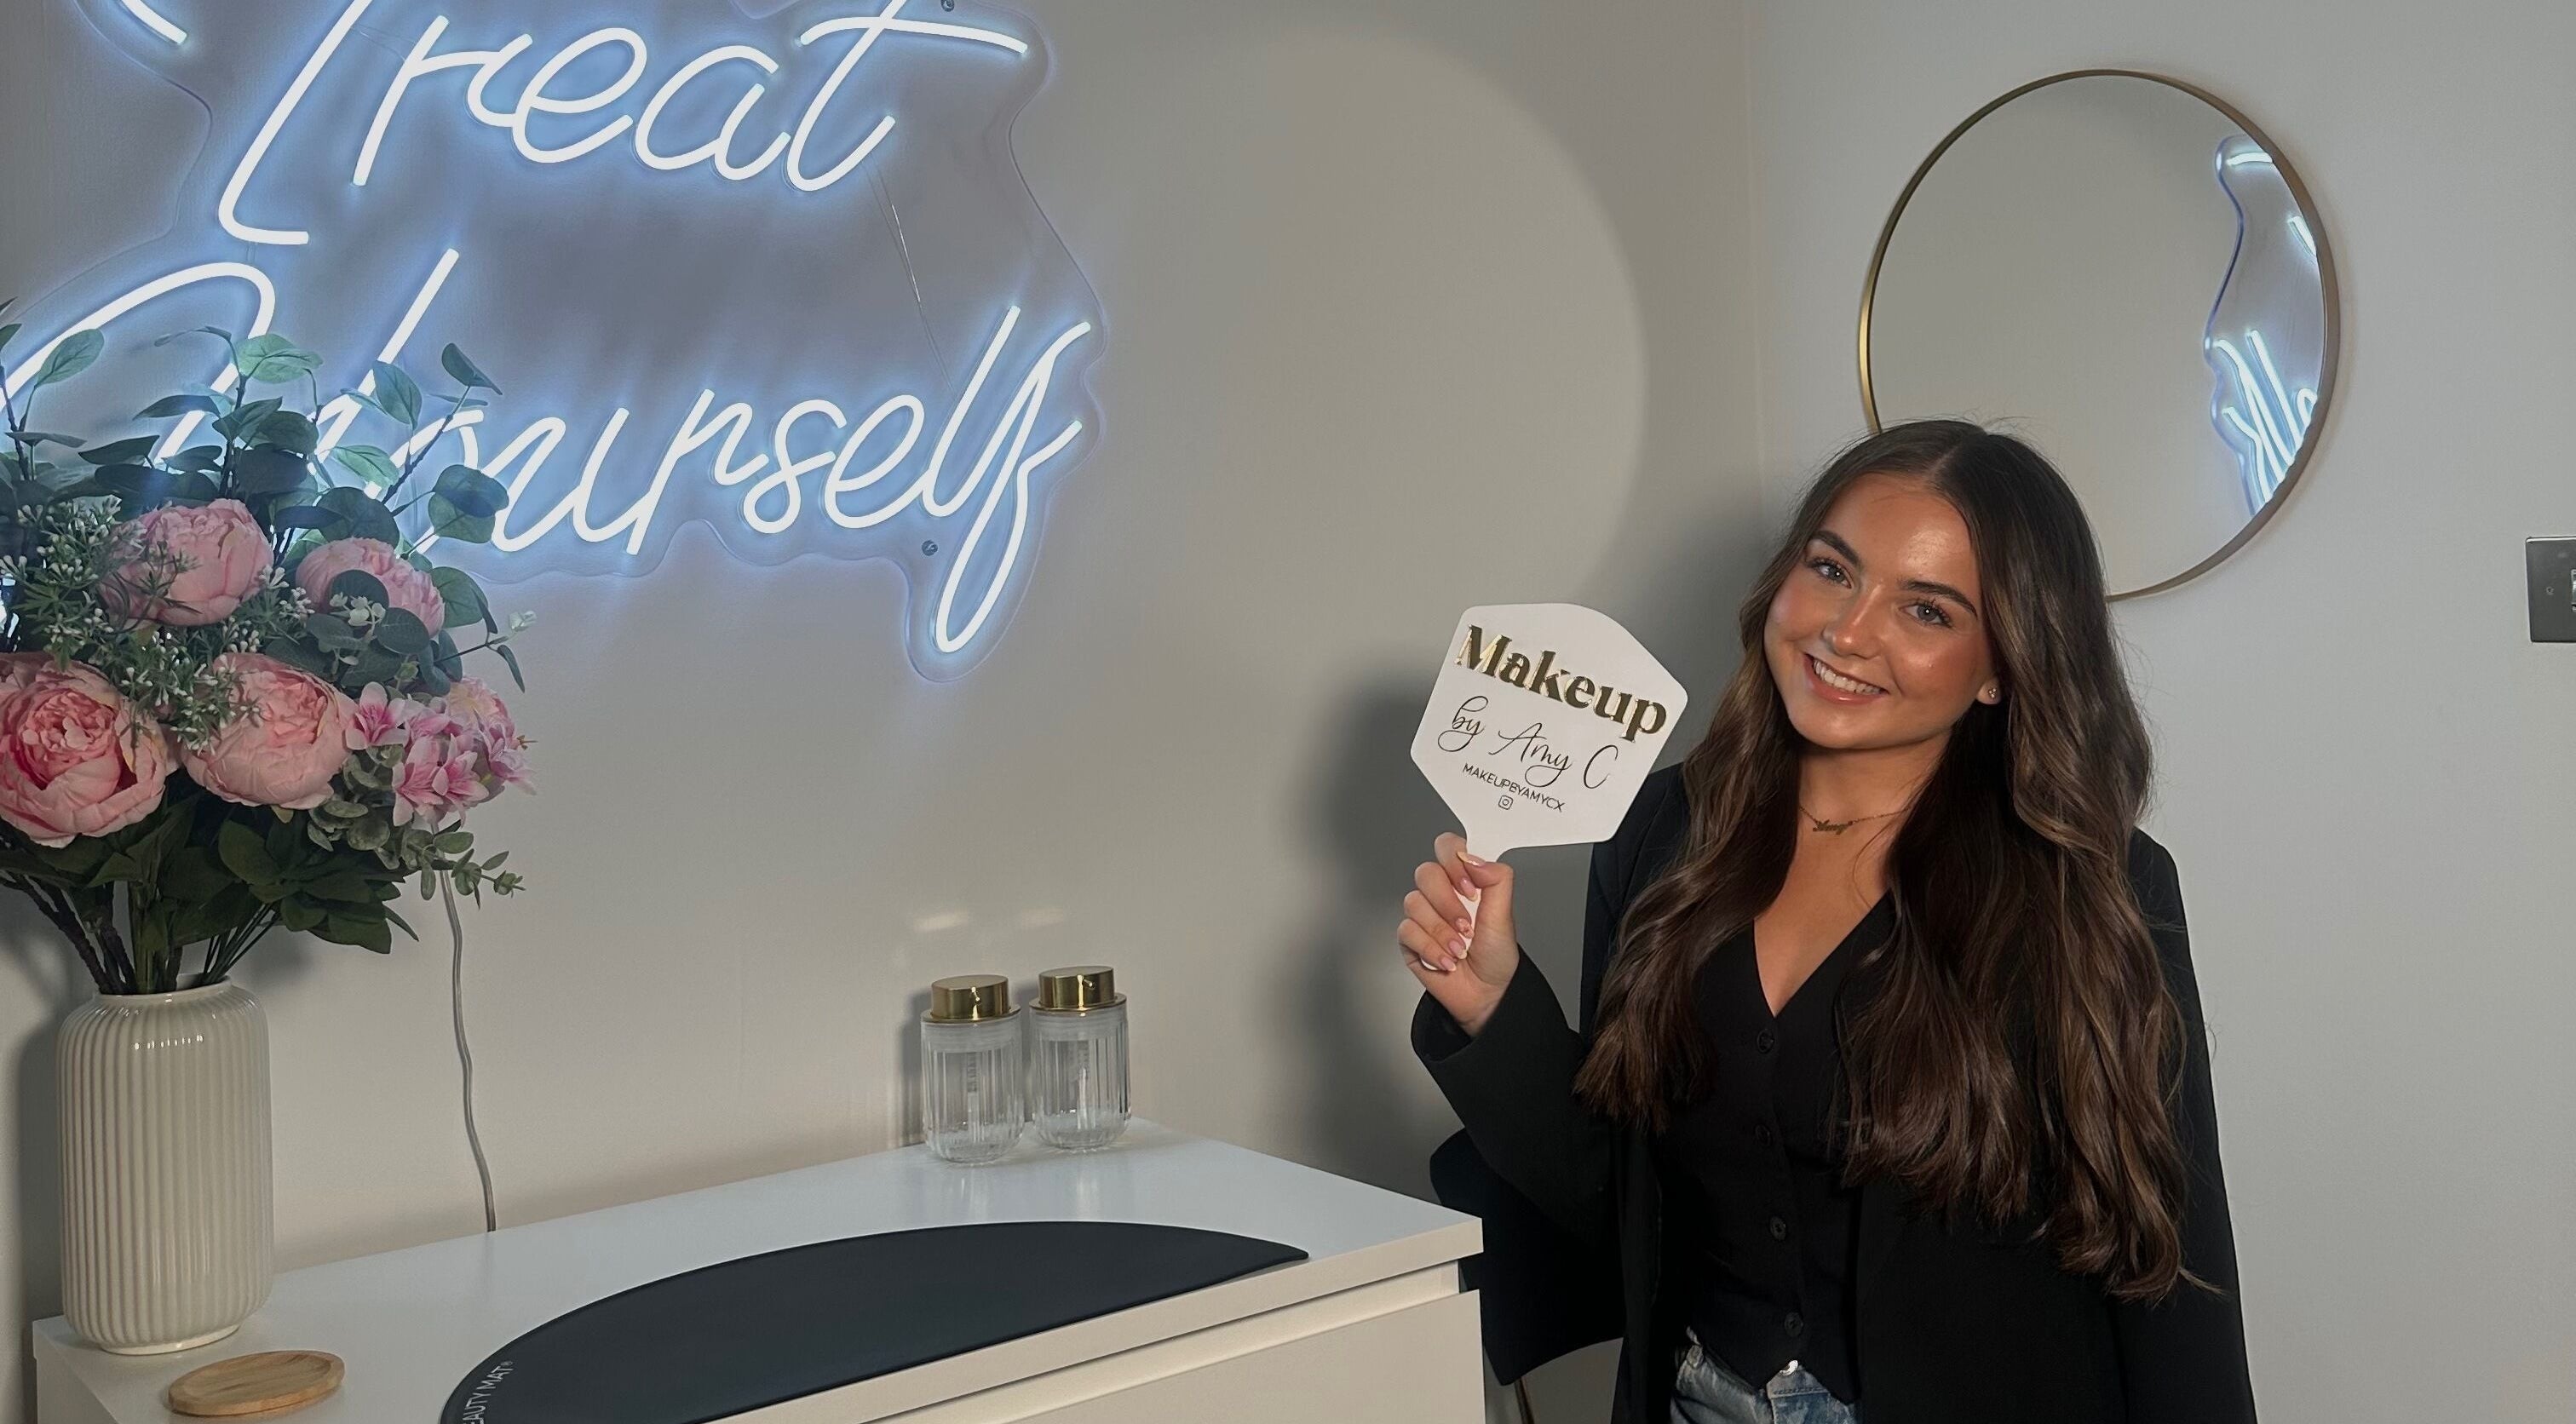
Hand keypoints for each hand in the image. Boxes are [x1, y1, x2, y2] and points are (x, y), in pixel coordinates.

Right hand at [1397, 832, 1518, 1035]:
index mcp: (1464, 881)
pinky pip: (1407, 931)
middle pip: (1426, 873)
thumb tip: (1473, 858)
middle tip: (1467, 924)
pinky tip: (1447, 960)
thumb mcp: (1505, 915)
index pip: (1448, 847)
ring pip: (1414, 903)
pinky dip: (1431, 949)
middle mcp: (1441, 894)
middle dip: (1447, 903)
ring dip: (1442, 931)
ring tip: (1460, 949)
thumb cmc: (1496, 957)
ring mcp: (1423, 916)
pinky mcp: (1409, 939)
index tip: (1470, 887)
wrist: (1486, 994)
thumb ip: (1496, 879)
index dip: (1453, 861)